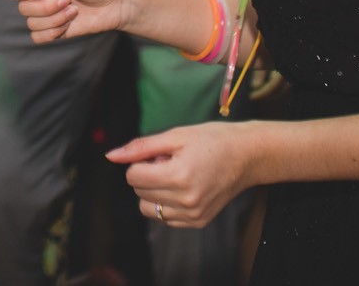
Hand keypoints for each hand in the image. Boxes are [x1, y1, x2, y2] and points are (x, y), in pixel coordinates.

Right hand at [7, 0, 132, 43]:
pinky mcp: (56, 32)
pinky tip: (69, 23)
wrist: (118, 2)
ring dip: (55, 18)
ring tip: (74, 10)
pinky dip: (53, 32)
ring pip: (32, 24)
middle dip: (46, 6)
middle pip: (23, 8)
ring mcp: (48, 16)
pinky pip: (39, 38)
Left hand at [108, 123, 256, 227]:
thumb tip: (111, 156)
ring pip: (148, 208)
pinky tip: (183, 187)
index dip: (141, 161)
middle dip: (147, 174)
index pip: (133, 176)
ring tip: (175, 175)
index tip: (159, 153)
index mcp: (178, 177)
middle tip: (170, 161)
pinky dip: (165, 203)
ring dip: (153, 191)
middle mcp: (186, 201)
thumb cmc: (212, 140)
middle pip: (139, 191)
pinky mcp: (198, 222)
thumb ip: (140, 147)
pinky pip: (165, 218)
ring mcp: (193, 215)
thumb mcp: (175, 136)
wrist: (247, 156)